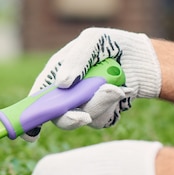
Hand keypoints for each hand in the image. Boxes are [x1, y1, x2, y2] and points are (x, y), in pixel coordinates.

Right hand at [22, 28, 160, 141]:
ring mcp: (82, 104)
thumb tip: (62, 85)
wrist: (143, 58)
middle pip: (56, 115)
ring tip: (115, 87)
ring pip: (81, 118)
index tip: (30, 133)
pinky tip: (120, 91)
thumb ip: (76, 59)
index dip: (30, 115)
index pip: (37, 97)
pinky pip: (100, 120)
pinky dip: (111, 107)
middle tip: (83, 117)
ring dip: (99, 104)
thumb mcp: (93, 41)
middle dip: (69, 118)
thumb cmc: (113, 44)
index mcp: (56, 75)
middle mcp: (65, 93)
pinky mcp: (100, 113)